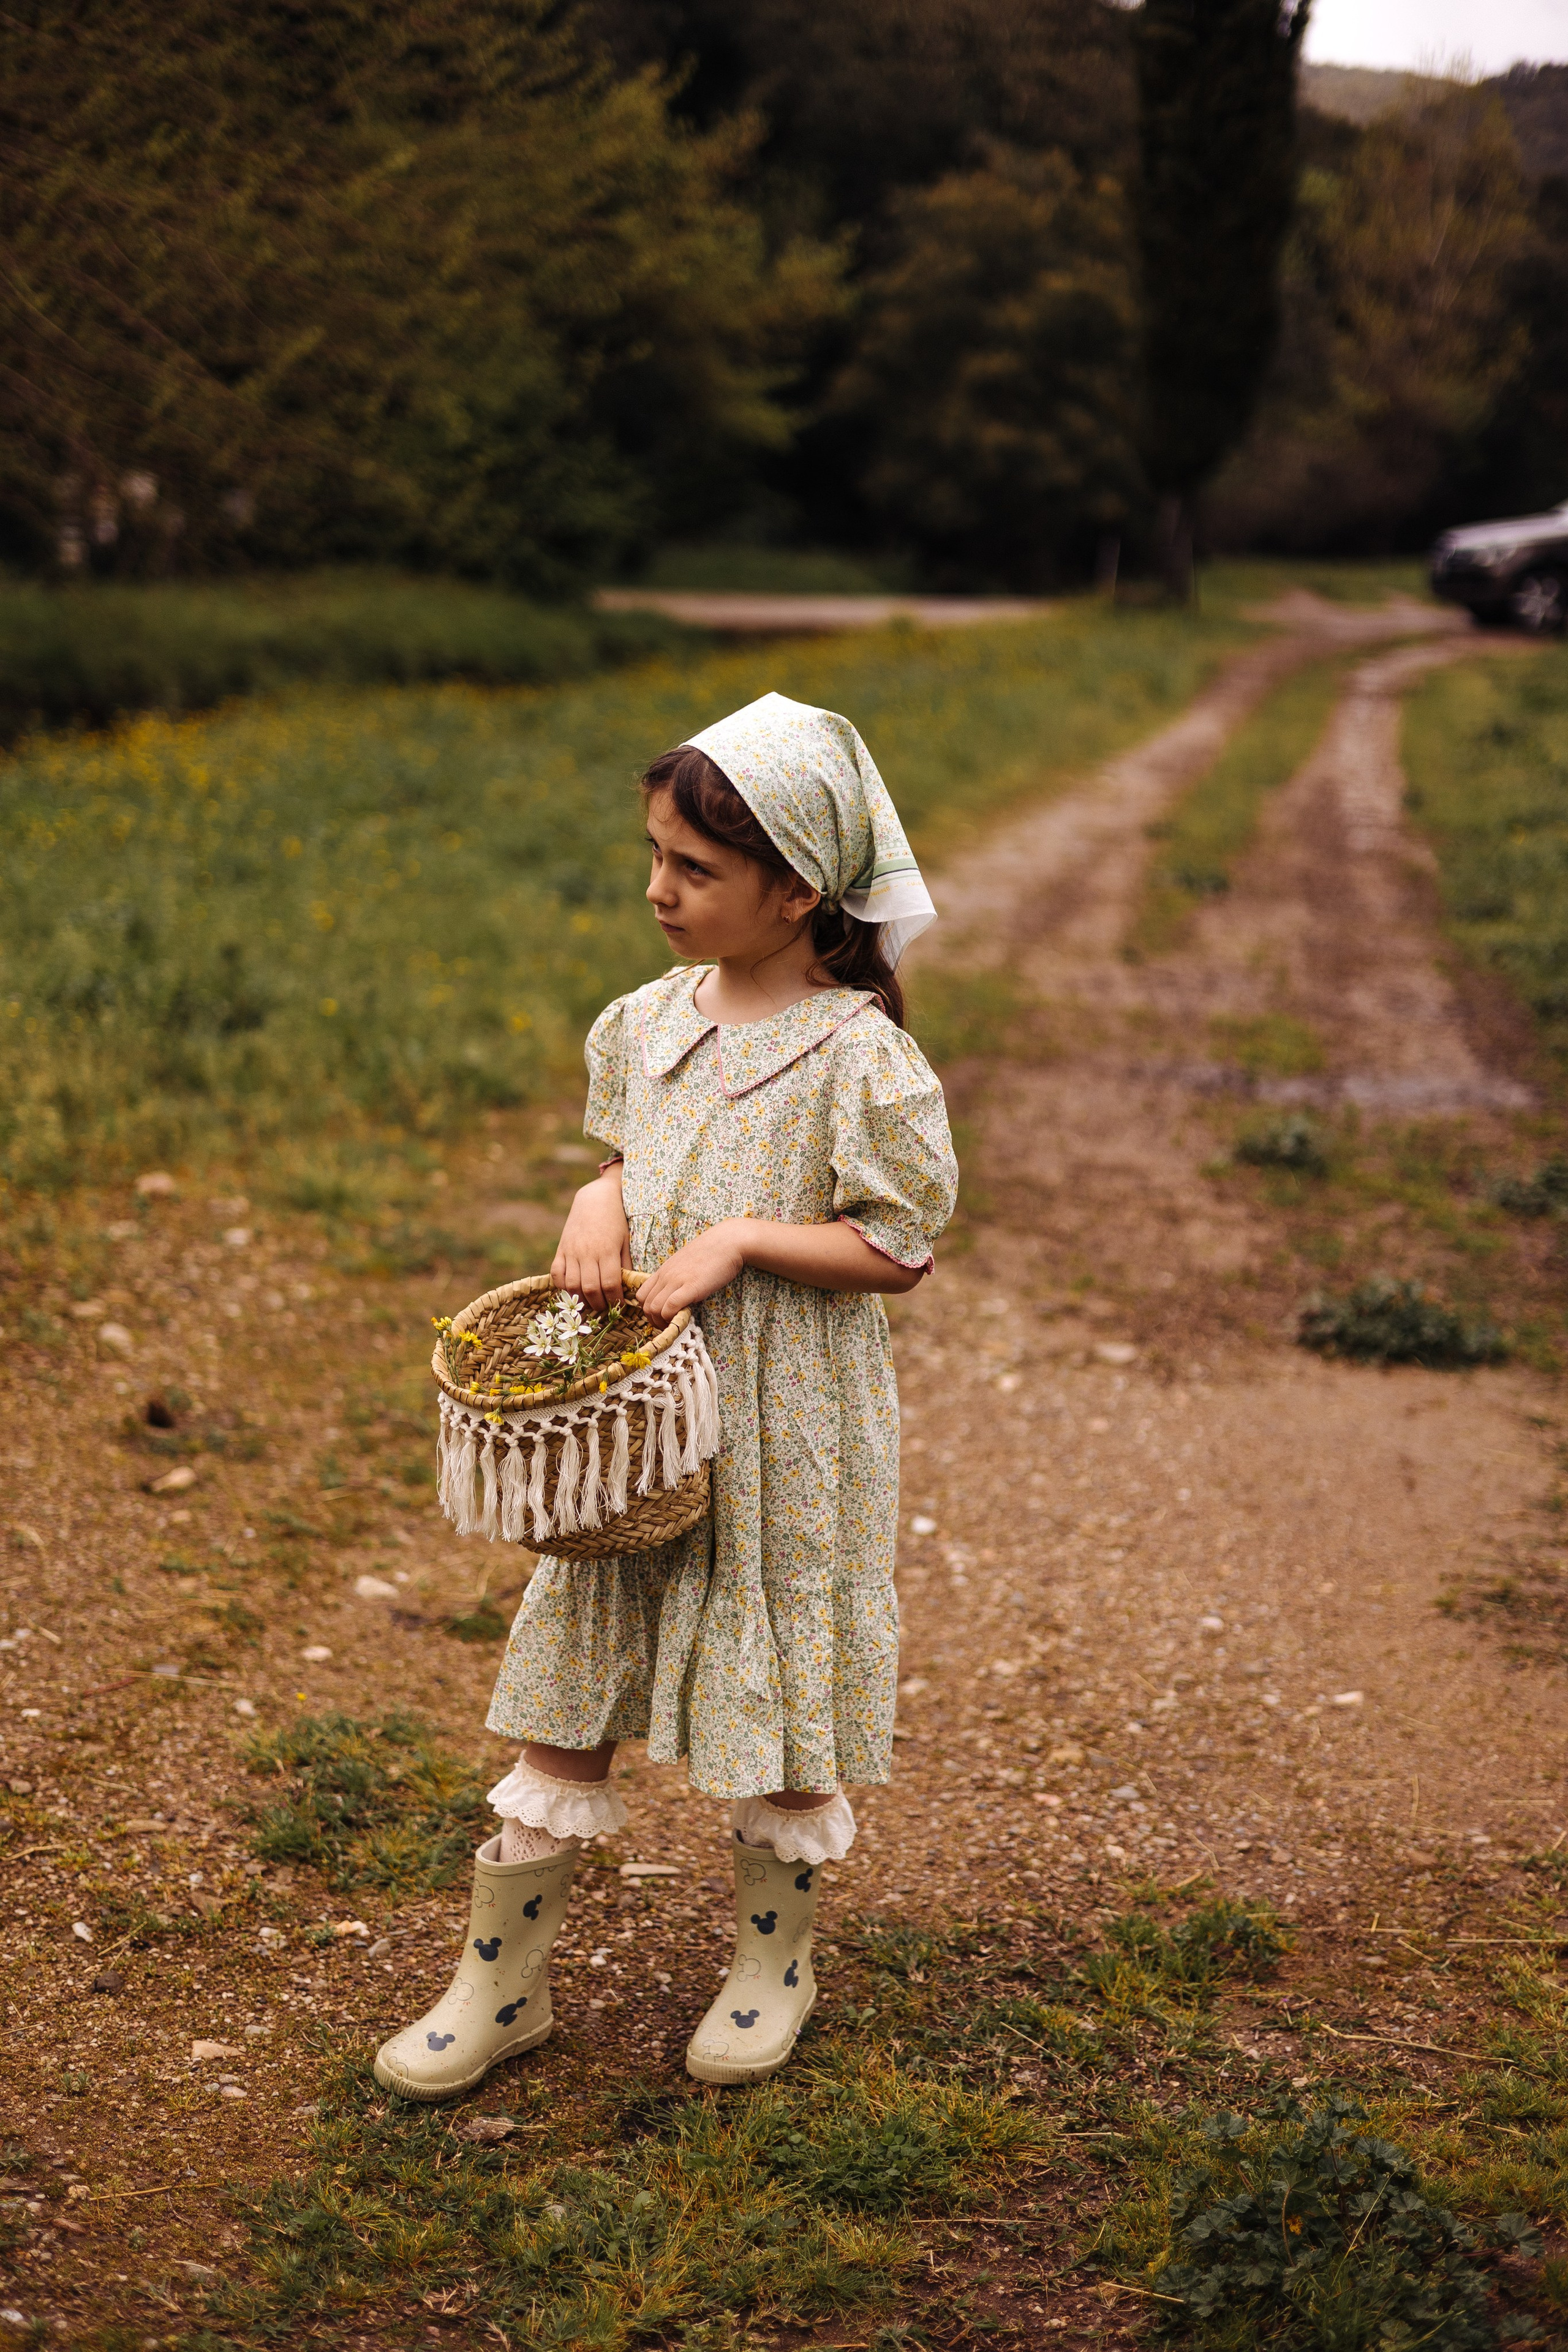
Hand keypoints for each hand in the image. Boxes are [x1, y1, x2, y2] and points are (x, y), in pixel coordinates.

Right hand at [551, 1168, 631, 1311]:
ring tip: (590, 1303)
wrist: (595, 1198)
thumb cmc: (616, 1220)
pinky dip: (562, 1286)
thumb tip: (627, 1288)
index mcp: (607, 1251)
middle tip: (604, 1309)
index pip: (610, 1284)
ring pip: (572, 1285)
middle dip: (598, 1305)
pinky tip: (572, 1290)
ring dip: (581, 1300)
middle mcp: (588, 1252)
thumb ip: (625, 1264)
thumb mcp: (625, 1240)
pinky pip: (556, 1274)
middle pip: (590, 1289)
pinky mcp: (561, 1249)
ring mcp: (572, 1251)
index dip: (614, 1300)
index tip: (619, 1305)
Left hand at [636, 1220, 747, 1323]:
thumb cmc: (712, 1253)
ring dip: (663, 1322)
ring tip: (677, 1324)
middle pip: (645, 1306)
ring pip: (654, 1309)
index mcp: (663, 1271)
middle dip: (654, 1321)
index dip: (649, 1311)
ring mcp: (677, 1280)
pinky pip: (670, 1307)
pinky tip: (685, 1318)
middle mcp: (665, 1276)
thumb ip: (677, 1278)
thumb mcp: (685, 1264)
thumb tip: (676, 1295)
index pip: (642, 1295)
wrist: (728, 1242)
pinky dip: (673, 1318)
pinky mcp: (691, 1287)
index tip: (662, 1317)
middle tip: (670, 1326)